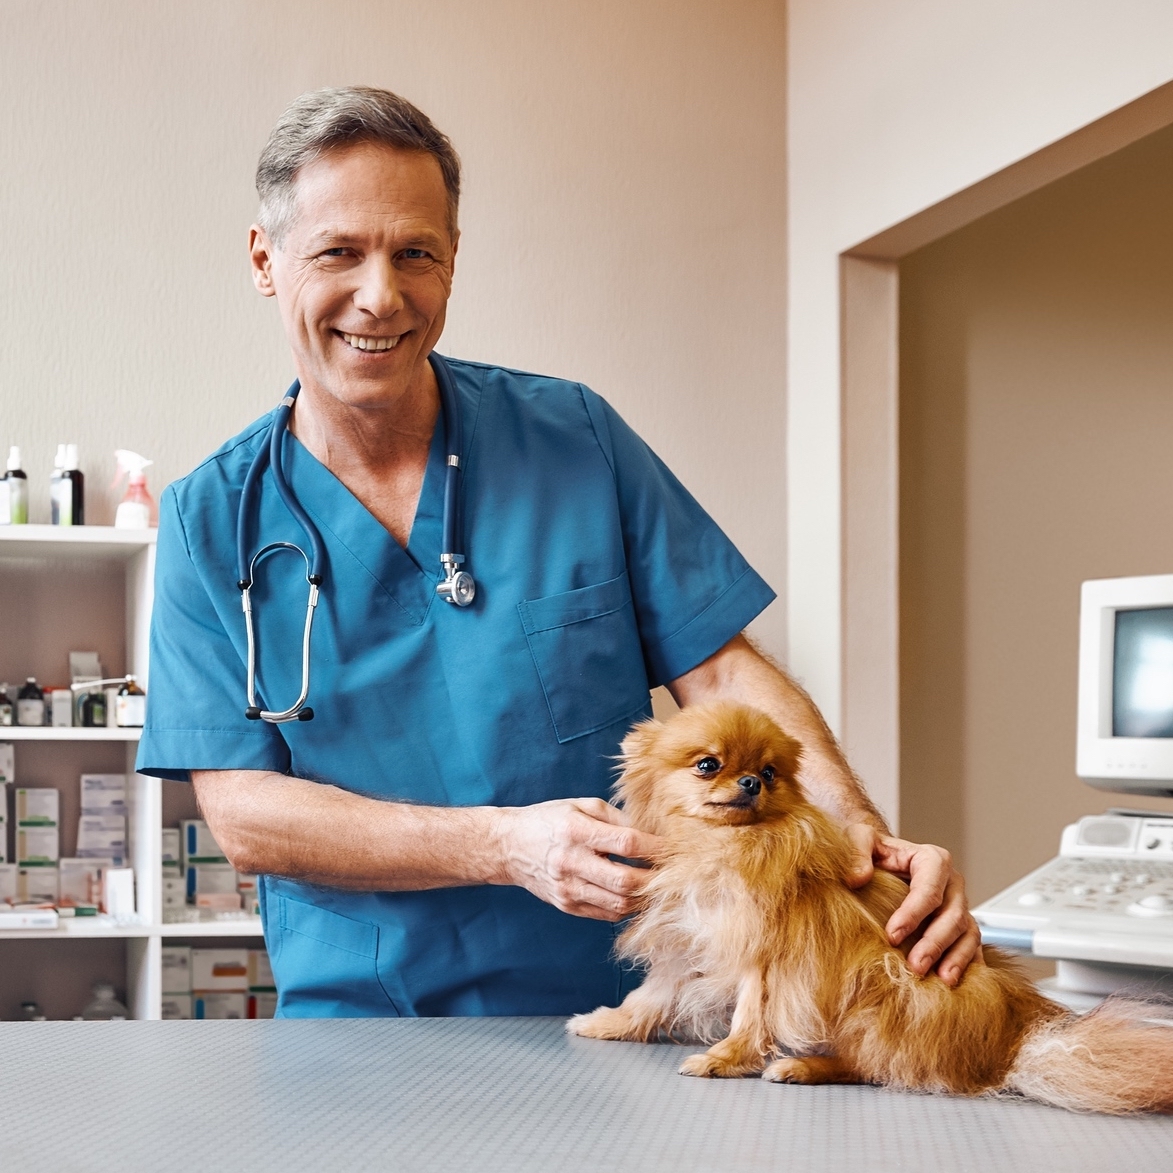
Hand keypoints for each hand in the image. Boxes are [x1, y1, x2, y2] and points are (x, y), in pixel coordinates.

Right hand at [493, 798, 662, 921]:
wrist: (509, 847)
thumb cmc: (549, 821)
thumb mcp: (581, 805)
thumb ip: (616, 818)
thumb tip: (650, 833)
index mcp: (576, 831)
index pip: (626, 843)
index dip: (655, 848)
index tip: (674, 849)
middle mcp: (571, 862)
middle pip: (625, 881)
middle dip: (655, 879)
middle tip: (672, 873)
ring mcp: (568, 889)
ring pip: (619, 904)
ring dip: (644, 897)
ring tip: (656, 886)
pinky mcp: (567, 906)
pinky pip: (607, 914)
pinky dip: (627, 907)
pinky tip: (635, 895)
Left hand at [844, 825, 982, 987]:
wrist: (880, 860)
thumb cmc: (871, 850)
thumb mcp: (858, 837)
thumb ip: (856, 850)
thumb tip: (857, 877)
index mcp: (932, 859)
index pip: (928, 889)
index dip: (913, 914)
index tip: (892, 934)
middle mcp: (952, 883)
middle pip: (952, 915)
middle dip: (934, 943)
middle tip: (915, 965)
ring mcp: (959, 906)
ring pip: (968, 933)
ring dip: (956, 958)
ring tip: (941, 980)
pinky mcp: (960, 927)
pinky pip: (972, 946)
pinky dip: (967, 964)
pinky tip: (955, 982)